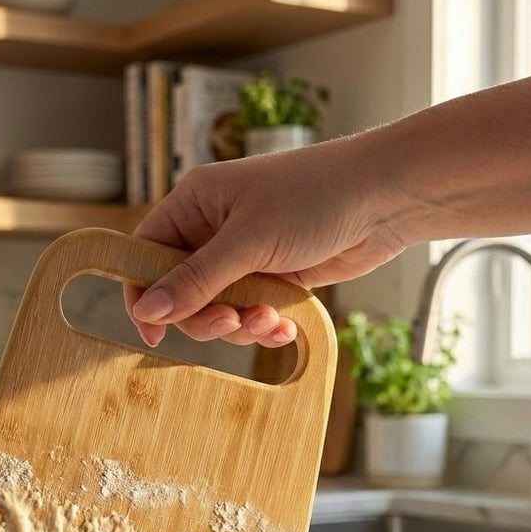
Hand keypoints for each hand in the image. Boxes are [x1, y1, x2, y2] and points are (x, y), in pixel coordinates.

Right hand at [127, 138, 406, 347]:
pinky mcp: (274, 277)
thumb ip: (195, 281)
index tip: (153, 334)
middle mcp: (214, 229)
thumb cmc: (315, 197)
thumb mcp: (247, 242)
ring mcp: (245, 256)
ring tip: (269, 319)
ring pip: (217, 310)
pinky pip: (251, 314)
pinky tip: (284, 329)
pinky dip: (264, 326)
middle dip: (204, 316)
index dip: (144, 295)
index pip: (146, 254)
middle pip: (181, 293)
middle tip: (230, 321)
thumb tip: (146, 312)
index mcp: (195, 203)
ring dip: (240, 325)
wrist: (386, 197)